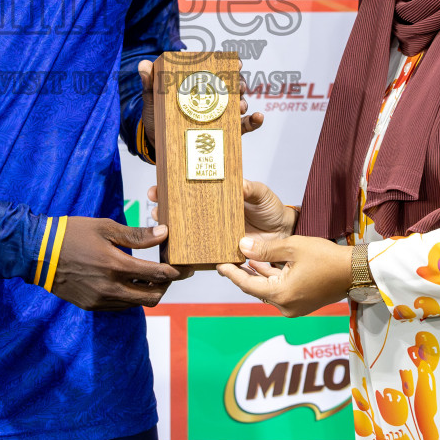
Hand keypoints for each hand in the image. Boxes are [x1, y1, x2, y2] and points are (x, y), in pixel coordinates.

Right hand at [50, 217, 182, 310]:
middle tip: (171, 273)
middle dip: (167, 285)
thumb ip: (136, 235)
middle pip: (153, 296)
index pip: (158, 274)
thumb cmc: (71, 233)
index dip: (176, 271)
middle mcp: (111, 288)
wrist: (37, 253)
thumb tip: (164, 234)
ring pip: (137, 304)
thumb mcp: (105, 228)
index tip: (186, 266)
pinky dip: (130, 296)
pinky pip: (120, 306)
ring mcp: (101, 300)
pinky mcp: (91, 306)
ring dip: (148, 291)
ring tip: (151, 275)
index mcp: (116, 266)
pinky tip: (129, 281)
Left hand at [137, 59, 264, 158]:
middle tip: (237, 87)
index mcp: (198, 85)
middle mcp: (212, 98)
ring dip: (244, 101)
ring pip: (239, 103)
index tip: (236, 63)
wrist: (156, 146)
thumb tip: (144, 65)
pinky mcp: (225, 132)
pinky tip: (259, 118)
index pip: (217, 70)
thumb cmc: (156, 119)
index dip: (230, 64)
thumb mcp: (153, 100)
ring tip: (240, 106)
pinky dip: (254, 121)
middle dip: (239, 84)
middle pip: (232, 86)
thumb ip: (150, 84)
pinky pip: (244, 126)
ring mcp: (220, 115)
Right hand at [149, 179, 294, 244]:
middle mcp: (211, 216)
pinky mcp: (222, 252)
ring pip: (188, 234)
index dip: (170, 190)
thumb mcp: (261, 194)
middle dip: (164, 211)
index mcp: (216, 197)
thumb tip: (240, 184)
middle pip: (181, 213)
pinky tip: (183, 254)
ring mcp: (215, 234)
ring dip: (174, 233)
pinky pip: (205, 254)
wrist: (284, 234)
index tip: (157, 189)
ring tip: (165, 230)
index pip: (188, 190)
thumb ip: (251, 188)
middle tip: (156, 210)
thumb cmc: (270, 209)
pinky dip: (194, 255)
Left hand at [216, 234, 351, 316]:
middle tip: (228, 258)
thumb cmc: (326, 257)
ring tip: (243, 257)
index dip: (231, 273)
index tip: (218, 264)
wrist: (355, 271)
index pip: (247, 284)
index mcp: (281, 294)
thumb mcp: (293, 247)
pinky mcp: (301, 304)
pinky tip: (263, 264)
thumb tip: (243, 246)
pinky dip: (272, 278)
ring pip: (268, 289)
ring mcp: (294, 307)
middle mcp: (285, 306)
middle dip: (243, 272)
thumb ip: (266, 249)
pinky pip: (280, 291)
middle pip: (256, 288)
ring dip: (258, 274)